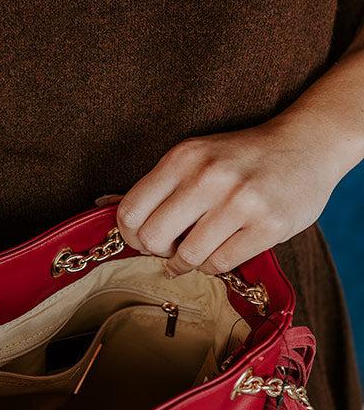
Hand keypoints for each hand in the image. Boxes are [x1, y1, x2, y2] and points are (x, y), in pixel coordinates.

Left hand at [116, 114, 339, 275]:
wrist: (307, 145)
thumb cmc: (241, 157)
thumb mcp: (195, 157)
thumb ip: (156, 185)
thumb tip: (102, 205)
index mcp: (183, 158)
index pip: (130, 212)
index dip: (131, 235)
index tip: (144, 238)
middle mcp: (209, 177)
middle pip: (153, 239)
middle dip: (158, 251)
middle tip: (171, 249)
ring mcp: (239, 202)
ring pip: (188, 257)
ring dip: (189, 262)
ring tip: (199, 250)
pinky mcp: (267, 226)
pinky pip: (220, 264)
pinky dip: (216, 264)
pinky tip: (223, 249)